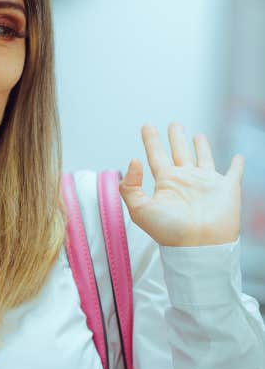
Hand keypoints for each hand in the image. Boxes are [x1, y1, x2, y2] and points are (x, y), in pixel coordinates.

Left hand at [119, 123, 242, 246]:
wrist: (199, 244)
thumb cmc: (169, 231)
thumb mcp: (140, 210)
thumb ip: (131, 186)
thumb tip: (133, 160)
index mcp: (166, 183)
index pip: (156, 156)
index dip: (150, 141)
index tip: (146, 125)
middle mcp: (185, 180)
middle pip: (178, 153)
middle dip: (175, 138)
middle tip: (173, 124)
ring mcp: (206, 183)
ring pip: (202, 158)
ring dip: (200, 146)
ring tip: (196, 134)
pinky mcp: (227, 188)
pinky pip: (233, 172)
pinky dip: (237, 165)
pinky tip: (238, 157)